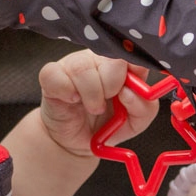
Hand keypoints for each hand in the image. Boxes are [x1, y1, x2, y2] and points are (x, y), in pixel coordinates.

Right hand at [37, 50, 157, 158]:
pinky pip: (56, 75)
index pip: (133, 53)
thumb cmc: (107, 125)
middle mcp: (98, 59)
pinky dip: (66, 92)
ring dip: (91, 95)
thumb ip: (144, 107)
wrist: (78, 142)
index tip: (130, 86)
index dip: (134, 68)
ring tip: (92, 107)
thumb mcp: (135, 122)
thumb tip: (129, 92)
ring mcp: (73, 63)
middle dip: (112, 88)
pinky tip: (71, 100)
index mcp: (122, 66)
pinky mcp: (51, 74)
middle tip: (106, 103)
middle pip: (111, 61)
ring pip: (83, 68)